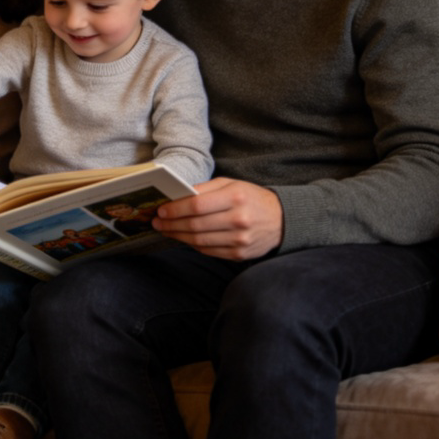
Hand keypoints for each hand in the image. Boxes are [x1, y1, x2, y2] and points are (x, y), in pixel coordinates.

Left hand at [153, 177, 283, 259]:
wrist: (281, 219)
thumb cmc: (251, 198)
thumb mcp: (231, 184)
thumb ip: (205, 189)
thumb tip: (177, 197)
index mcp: (235, 197)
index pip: (197, 205)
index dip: (175, 209)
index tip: (161, 210)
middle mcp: (238, 220)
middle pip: (195, 225)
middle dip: (171, 224)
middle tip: (157, 222)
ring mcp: (240, 240)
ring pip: (199, 241)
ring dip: (178, 236)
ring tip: (166, 230)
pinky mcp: (239, 254)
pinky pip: (209, 251)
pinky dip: (193, 245)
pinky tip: (184, 238)